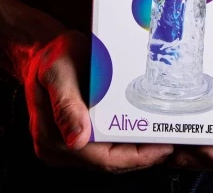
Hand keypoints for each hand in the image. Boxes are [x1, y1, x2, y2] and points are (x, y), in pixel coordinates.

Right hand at [18, 29, 172, 171]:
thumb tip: (77, 138)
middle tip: (171, 142)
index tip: (161, 148)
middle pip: (109, 162)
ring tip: (162, 136)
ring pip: (109, 156)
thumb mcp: (58, 71)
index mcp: (53, 136)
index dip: (136, 157)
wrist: (41, 50)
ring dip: (136, 149)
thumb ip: (66, 103)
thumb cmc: (50, 56)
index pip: (102, 160)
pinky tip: (142, 130)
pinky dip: (125, 140)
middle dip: (142, 155)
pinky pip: (104, 146)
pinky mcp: (75, 135)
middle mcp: (58, 147)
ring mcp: (67, 143)